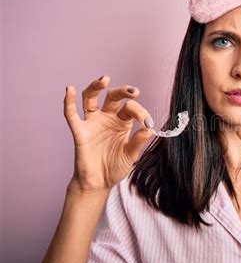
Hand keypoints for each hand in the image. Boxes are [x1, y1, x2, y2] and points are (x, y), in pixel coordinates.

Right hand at [63, 75, 155, 193]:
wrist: (98, 183)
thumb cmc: (115, 167)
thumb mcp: (131, 155)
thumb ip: (138, 142)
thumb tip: (149, 129)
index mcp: (122, 121)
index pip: (131, 108)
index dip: (141, 113)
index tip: (148, 124)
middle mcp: (107, 117)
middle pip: (113, 97)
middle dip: (123, 91)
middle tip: (134, 91)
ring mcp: (92, 122)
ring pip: (91, 98)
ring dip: (96, 87)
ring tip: (104, 79)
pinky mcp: (80, 131)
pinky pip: (71, 114)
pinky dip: (69, 101)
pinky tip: (70, 89)